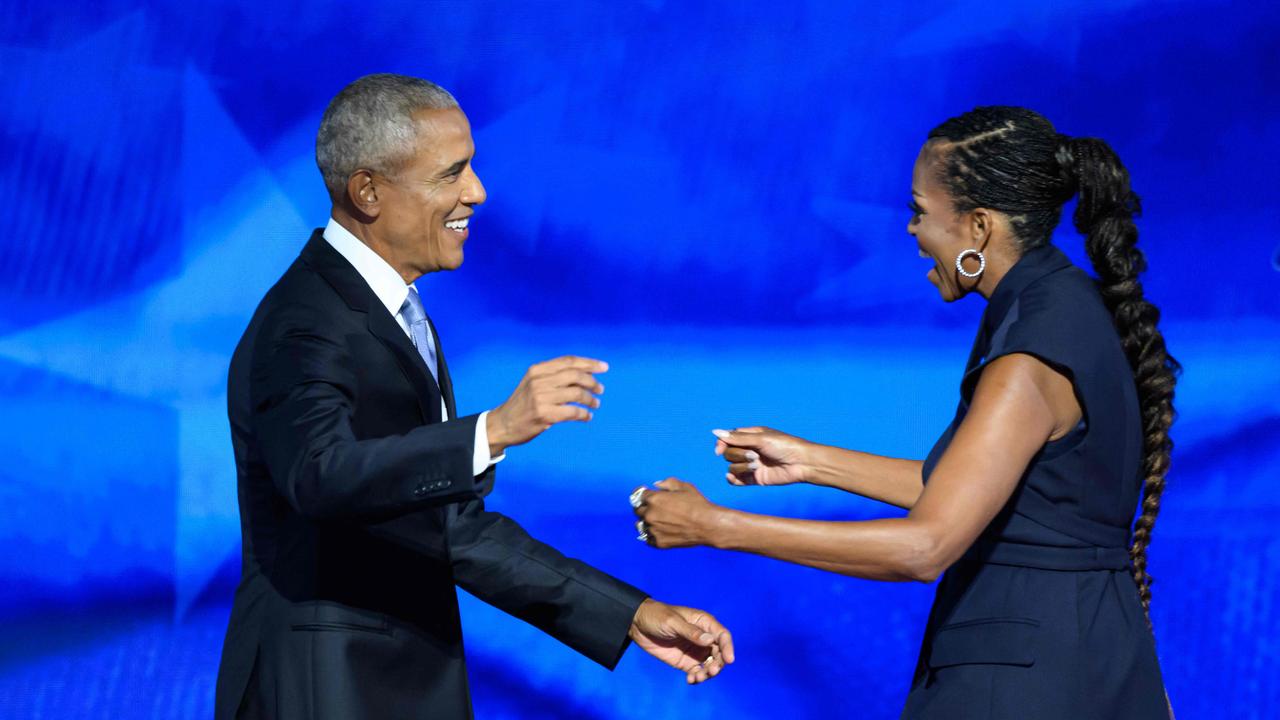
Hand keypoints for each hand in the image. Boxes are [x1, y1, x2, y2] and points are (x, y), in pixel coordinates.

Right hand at [487, 356, 606, 453]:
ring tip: (596, 404)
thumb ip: (553, 375)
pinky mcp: (544, 415)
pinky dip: (584, 414)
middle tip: (600, 389)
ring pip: (576, 393)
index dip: (589, 363)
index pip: (568, 361)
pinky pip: (572, 412)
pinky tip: (587, 416)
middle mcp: (538, 381)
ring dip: (590, 399)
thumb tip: (584, 372)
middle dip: (592, 381)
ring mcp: (541, 398)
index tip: (604, 367)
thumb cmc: (523, 404)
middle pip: (575, 375)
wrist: (502, 424)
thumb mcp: (532, 382)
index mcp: (537, 370)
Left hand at [628, 598, 734, 683]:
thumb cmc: (657, 616)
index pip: (722, 636)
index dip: (728, 647)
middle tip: (710, 671)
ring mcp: (695, 650)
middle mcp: (703, 638)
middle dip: (718, 664)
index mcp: (704, 623)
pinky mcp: (686, 662)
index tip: (729, 660)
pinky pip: (697, 672)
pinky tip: (690, 680)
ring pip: (710, 665)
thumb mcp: (673, 623)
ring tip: (697, 677)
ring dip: (708, 673)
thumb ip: (691, 632)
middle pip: (719, 653)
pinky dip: (697, 678)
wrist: (637, 624)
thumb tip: (710, 640)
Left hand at [634, 478, 722, 548]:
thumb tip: (656, 485)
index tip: (644, 495)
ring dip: (645, 522)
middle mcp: (650, 514)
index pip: (638, 495)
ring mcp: (653, 530)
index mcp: (654, 499)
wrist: (708, 525)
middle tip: (653, 508)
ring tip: (656, 521)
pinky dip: (651, 535)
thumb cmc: (697, 504)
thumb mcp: (684, 486)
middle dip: (643, 507)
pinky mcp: (658, 542)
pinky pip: (647, 538)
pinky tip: (659, 531)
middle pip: (637, 510)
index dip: (642, 493)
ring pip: (640, 525)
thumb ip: (667, 482)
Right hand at [712, 426, 810, 486]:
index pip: (728, 439)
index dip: (722, 444)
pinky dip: (733, 480)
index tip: (719, 450)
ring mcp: (752, 465)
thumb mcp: (760, 438)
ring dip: (741, 467)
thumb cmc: (785, 445)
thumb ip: (737, 438)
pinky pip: (737, 481)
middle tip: (754, 456)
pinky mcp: (756, 479)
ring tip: (757, 466)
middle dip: (738, 455)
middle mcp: (750, 450)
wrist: (802, 463)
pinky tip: (733, 479)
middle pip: (729, 454)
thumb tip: (714, 432)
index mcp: (751, 436)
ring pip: (732, 467)